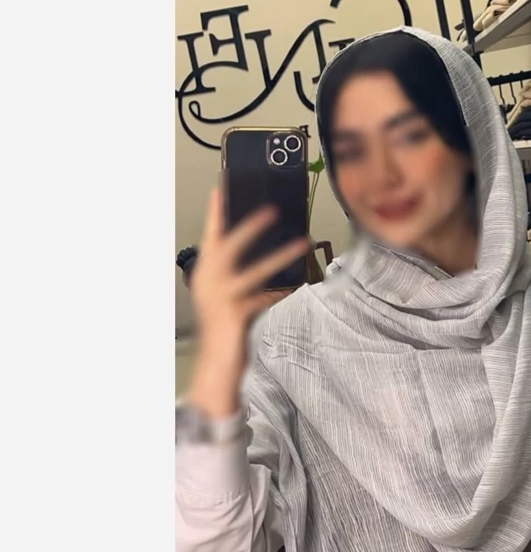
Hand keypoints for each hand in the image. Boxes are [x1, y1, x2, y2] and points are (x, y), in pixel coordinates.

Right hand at [188, 188, 308, 417]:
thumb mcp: (231, 299)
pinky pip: (264, 298)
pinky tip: (295, 288)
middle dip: (249, 227)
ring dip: (280, 256)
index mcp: (206, 275)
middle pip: (228, 247)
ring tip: (304, 243)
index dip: (215, 213)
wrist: (216, 365)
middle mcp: (209, 283)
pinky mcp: (235, 314)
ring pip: (254, 271)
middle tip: (272, 209)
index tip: (221, 187)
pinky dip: (281, 293)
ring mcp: (220, 298)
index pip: (210, 237)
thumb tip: (272, 259)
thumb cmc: (225, 330)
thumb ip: (245, 280)